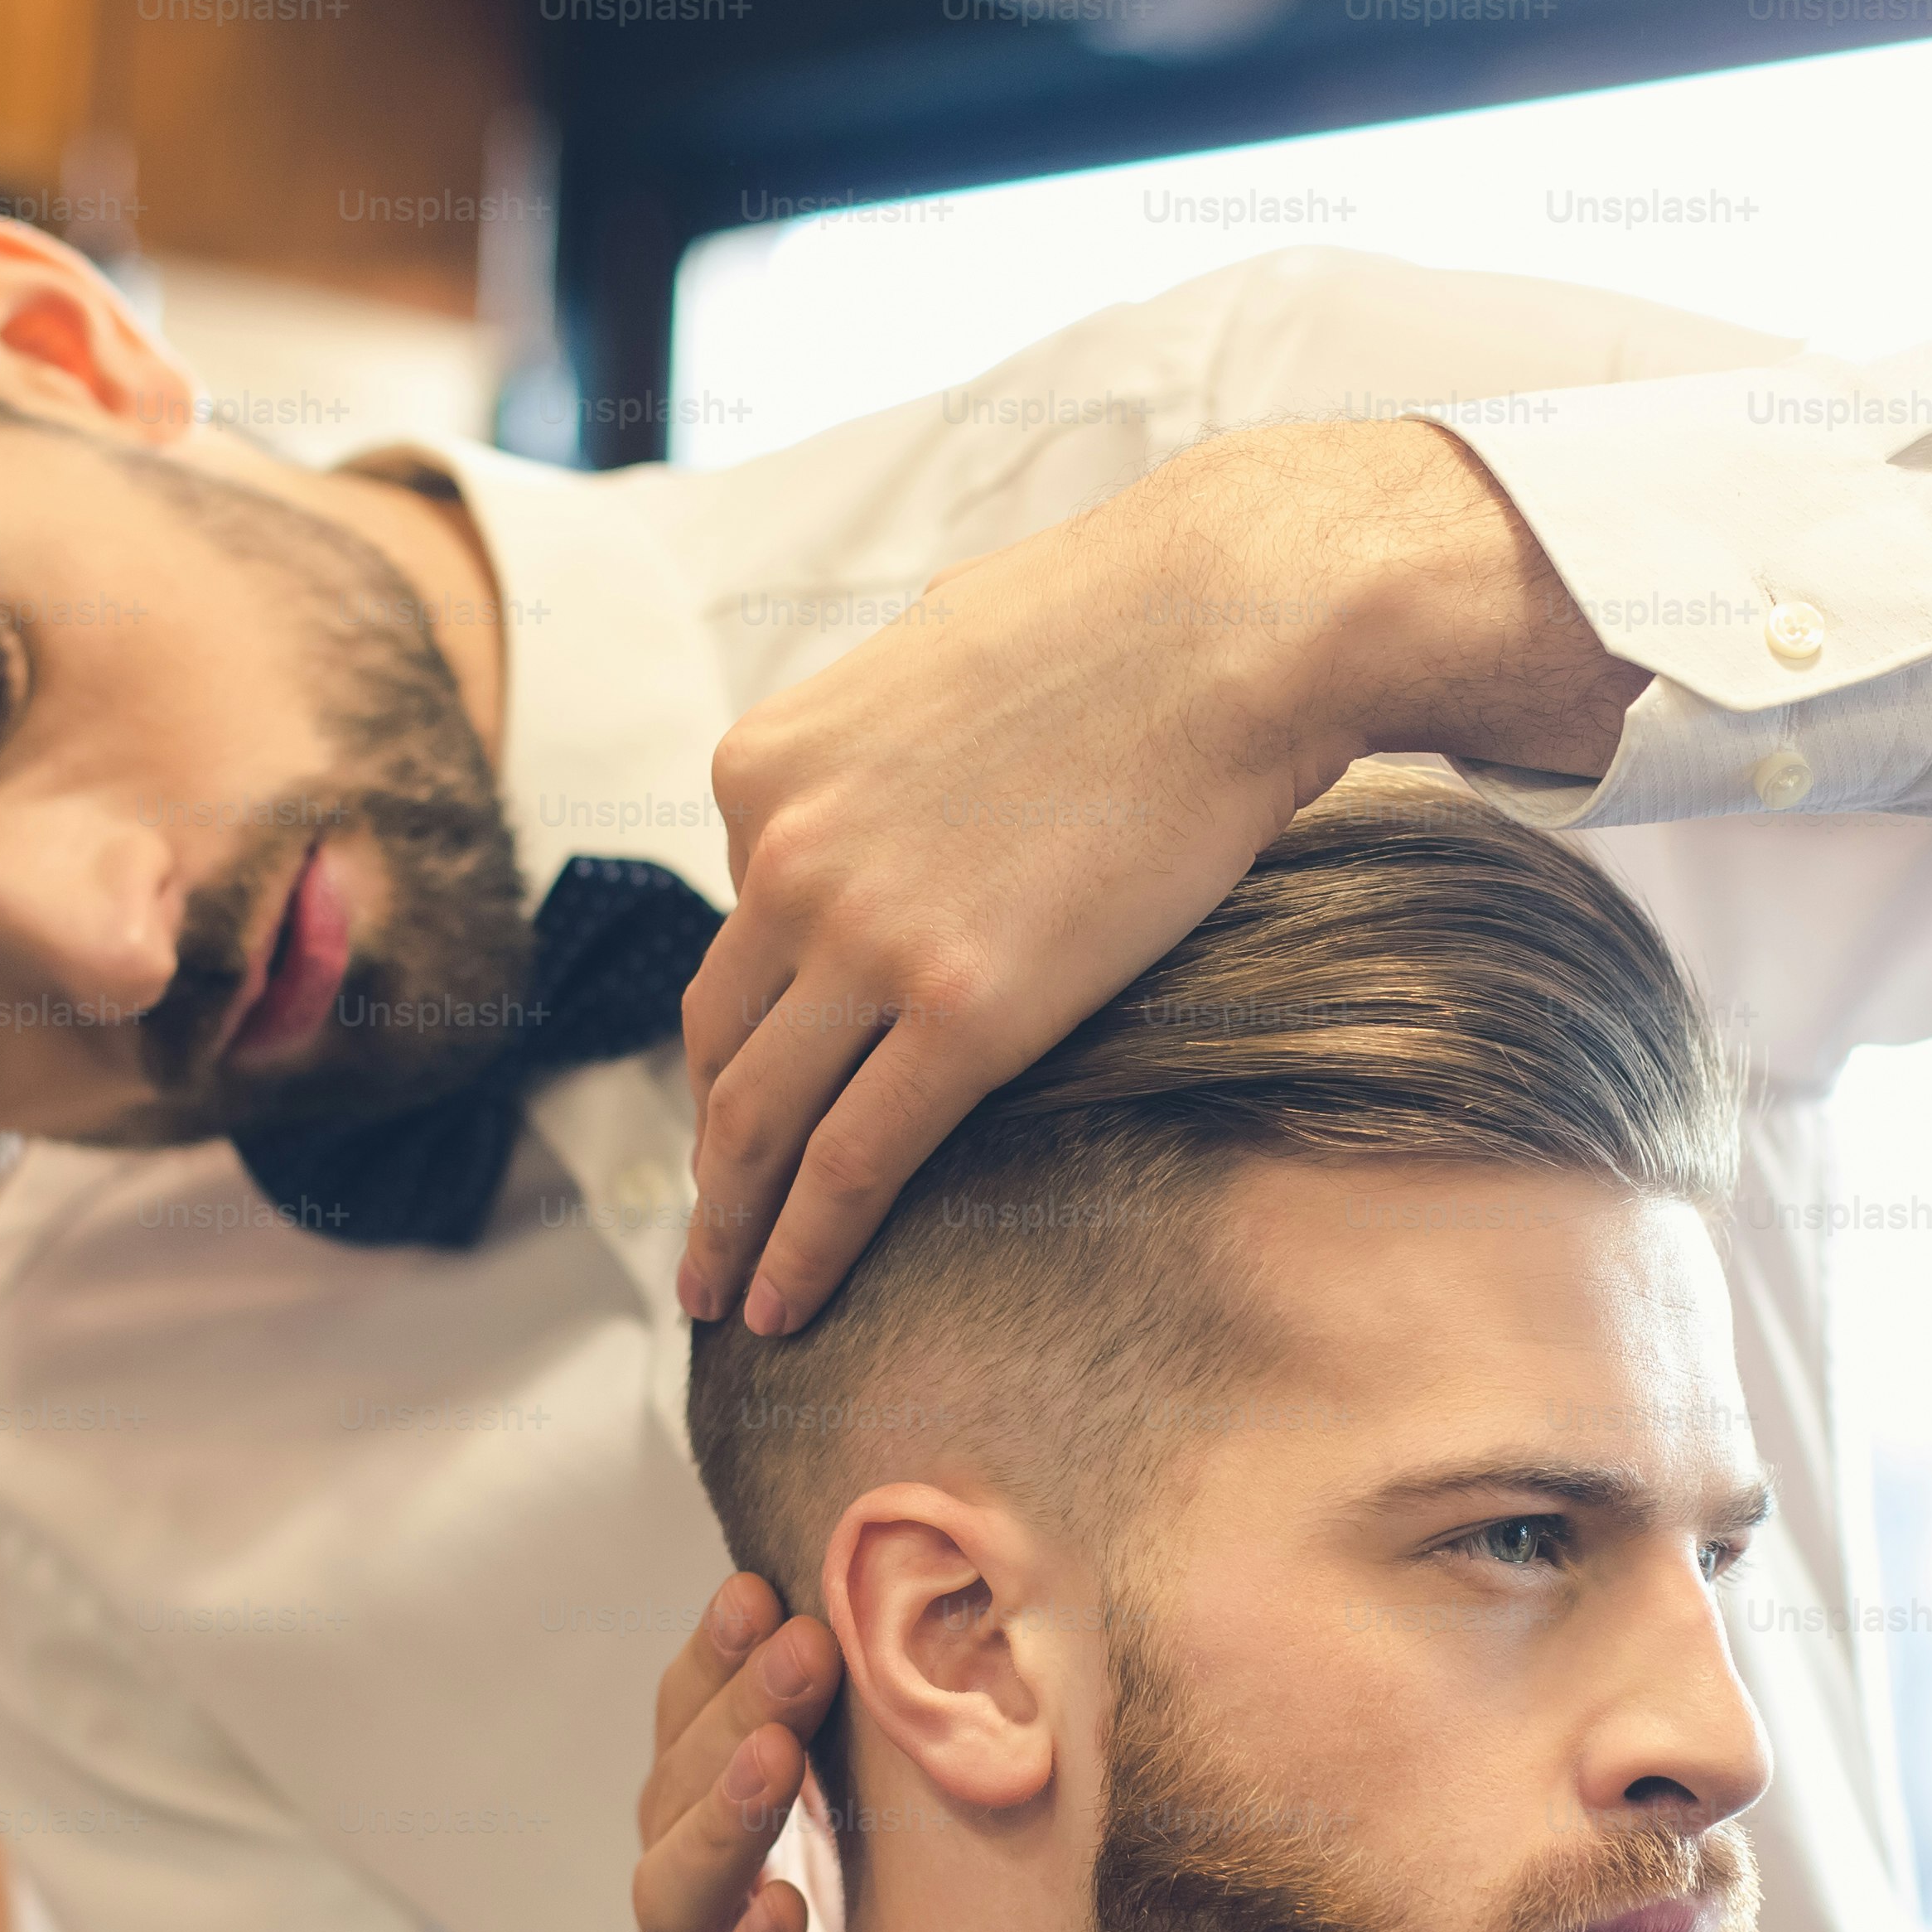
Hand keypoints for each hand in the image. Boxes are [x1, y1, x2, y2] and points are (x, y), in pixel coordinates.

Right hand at [625, 1572, 843, 1931]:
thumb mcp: (824, 1851)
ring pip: (673, 1895)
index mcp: (699, 1831)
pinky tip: (783, 1913)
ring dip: (725, 1818)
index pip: (684, 1727)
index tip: (760, 1586)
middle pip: (673, 1792)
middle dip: (733, 1710)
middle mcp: (680, 1898)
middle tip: (801, 1643)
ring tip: (774, 1754)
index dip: (713, 1657)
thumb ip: (834, 1755)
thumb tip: (903, 1626)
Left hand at [676, 419, 1643, 1333]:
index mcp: (765, 769)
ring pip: (759, 1120)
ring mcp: (866, 936)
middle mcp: (784, 854)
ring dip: (731, 1224)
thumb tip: (908, 796)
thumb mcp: (934, 659)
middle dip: (706, 1152)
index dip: (752, 1029)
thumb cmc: (1124, 621)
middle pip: (720, 1039)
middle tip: (696, 1236)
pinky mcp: (965, 1010)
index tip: (752, 1098)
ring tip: (719, 1294)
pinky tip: (784, 1309)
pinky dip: (804, 1249)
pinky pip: (853, 1161)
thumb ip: (884, 750)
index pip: (739, 928)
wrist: (1235, 623)